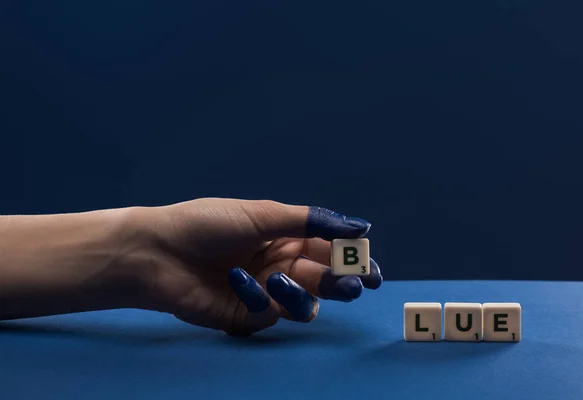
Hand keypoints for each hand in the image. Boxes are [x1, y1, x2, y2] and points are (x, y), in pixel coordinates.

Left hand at [130, 198, 382, 335]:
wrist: (158, 251)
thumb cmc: (207, 224)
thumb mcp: (262, 213)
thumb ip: (312, 222)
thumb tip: (361, 227)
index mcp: (285, 238)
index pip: (329, 251)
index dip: (352, 259)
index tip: (372, 268)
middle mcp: (280, 265)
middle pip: (325, 280)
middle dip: (342, 282)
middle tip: (354, 284)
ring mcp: (265, 292)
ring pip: (305, 303)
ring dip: (301, 292)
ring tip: (280, 279)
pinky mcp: (247, 315)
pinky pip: (270, 313)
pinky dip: (258, 297)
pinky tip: (237, 280)